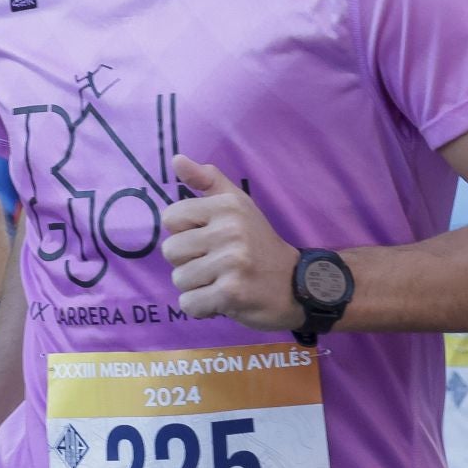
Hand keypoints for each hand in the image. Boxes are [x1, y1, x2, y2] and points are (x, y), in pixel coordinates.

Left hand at [160, 155, 300, 332]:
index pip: (171, 218)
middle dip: (189, 262)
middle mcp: (230, 230)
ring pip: (179, 279)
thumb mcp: (239, 205)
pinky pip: (189, 303)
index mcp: (227, 206)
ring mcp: (231, 263)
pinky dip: (202, 308)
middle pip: (171, 251)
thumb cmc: (260, 243)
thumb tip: (176, 159)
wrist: (297, 284)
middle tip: (217, 264)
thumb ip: (207, 181)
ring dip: (196, 286)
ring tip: (222, 281)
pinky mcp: (231, 293)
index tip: (209, 240)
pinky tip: (223, 300)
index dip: (185, 233)